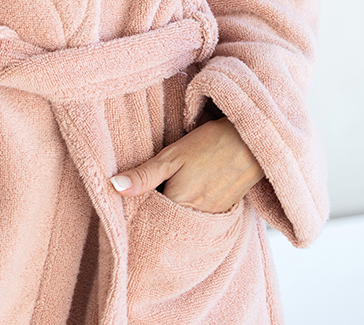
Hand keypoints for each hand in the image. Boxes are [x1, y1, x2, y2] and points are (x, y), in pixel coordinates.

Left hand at [110, 118, 263, 213]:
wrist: (250, 141)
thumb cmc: (209, 143)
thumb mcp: (172, 155)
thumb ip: (144, 174)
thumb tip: (113, 186)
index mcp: (179, 206)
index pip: (148, 217)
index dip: (136, 209)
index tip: (126, 201)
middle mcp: (195, 219)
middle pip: (165, 223)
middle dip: (153, 213)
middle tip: (143, 196)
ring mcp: (211, 218)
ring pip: (181, 220)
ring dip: (171, 212)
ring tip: (164, 193)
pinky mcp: (223, 212)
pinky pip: (198, 219)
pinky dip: (188, 211)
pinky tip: (185, 194)